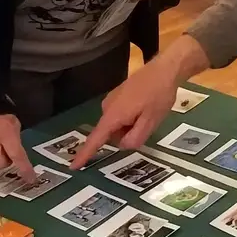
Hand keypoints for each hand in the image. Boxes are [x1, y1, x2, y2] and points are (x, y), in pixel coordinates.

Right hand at [72, 35, 210, 168]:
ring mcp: (111, 99)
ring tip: (148, 112)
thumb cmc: (158, 96)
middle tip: (146, 123)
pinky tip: (145, 107)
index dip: (84, 154)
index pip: (96, 139)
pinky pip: (119, 115)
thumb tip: (121, 144)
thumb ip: (134, 138)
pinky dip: (130, 117)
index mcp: (113, 115)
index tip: (73, 167)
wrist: (164, 69)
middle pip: (111, 133)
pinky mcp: (117, 95)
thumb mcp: (151, 122)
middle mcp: (107, 107)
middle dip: (126, 134)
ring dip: (130, 125)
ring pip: (117, 124)